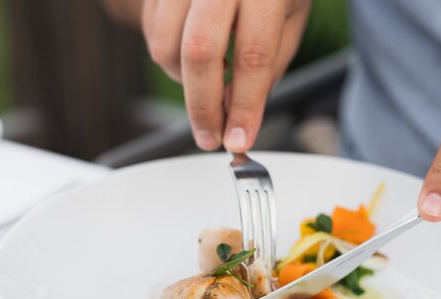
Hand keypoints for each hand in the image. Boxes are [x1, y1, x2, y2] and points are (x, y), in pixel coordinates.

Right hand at [104, 0, 310, 151]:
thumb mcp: (289, 16)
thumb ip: (267, 66)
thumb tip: (235, 111)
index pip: (252, 55)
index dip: (244, 106)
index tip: (239, 140)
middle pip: (199, 52)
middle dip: (203, 107)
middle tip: (210, 136)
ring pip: (165, 46)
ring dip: (183, 81)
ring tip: (208, 83)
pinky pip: (151, 31)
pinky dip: (169, 56)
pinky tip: (194, 53)